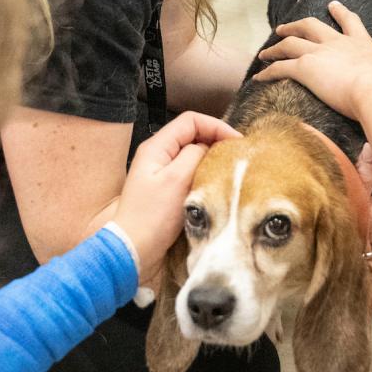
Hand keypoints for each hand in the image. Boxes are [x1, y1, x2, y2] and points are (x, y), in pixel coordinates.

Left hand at [102, 112, 240, 282]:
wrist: (133, 250)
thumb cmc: (153, 216)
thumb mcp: (177, 180)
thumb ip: (195, 155)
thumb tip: (208, 147)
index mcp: (156, 147)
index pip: (190, 121)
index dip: (215, 126)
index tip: (236, 141)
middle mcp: (157, 156)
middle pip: (192, 135)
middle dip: (216, 140)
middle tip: (237, 155)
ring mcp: (161, 173)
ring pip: (192, 155)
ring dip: (211, 158)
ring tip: (230, 169)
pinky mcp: (165, 191)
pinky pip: (189, 173)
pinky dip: (204, 174)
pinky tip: (216, 185)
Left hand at [254, 0, 371, 121]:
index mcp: (362, 44)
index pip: (350, 22)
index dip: (340, 13)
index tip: (333, 5)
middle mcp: (338, 43)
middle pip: (311, 25)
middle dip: (296, 25)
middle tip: (285, 26)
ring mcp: (320, 52)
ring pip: (290, 43)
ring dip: (275, 47)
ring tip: (265, 52)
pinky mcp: (305, 67)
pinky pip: (280, 67)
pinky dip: (267, 72)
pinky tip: (259, 77)